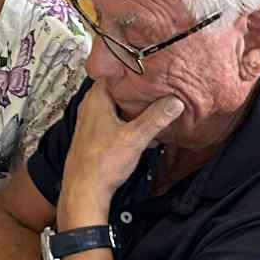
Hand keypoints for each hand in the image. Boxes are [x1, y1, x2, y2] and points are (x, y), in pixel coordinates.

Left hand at [57, 81, 181, 223]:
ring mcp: (91, 121)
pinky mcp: (95, 135)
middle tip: (159, 86)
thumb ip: (156, 118)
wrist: (84, 191)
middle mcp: (90, 106)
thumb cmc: (102, 164)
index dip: (133, 69)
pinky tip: (143, 129)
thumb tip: (175, 101)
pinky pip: (114, 120)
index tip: (152, 68)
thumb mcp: (135, 138)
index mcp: (96, 99)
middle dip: (137, 90)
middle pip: (118, 90)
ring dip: (134, 107)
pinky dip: (128, 120)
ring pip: (117, 106)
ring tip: (156, 105)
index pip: (115, 72)